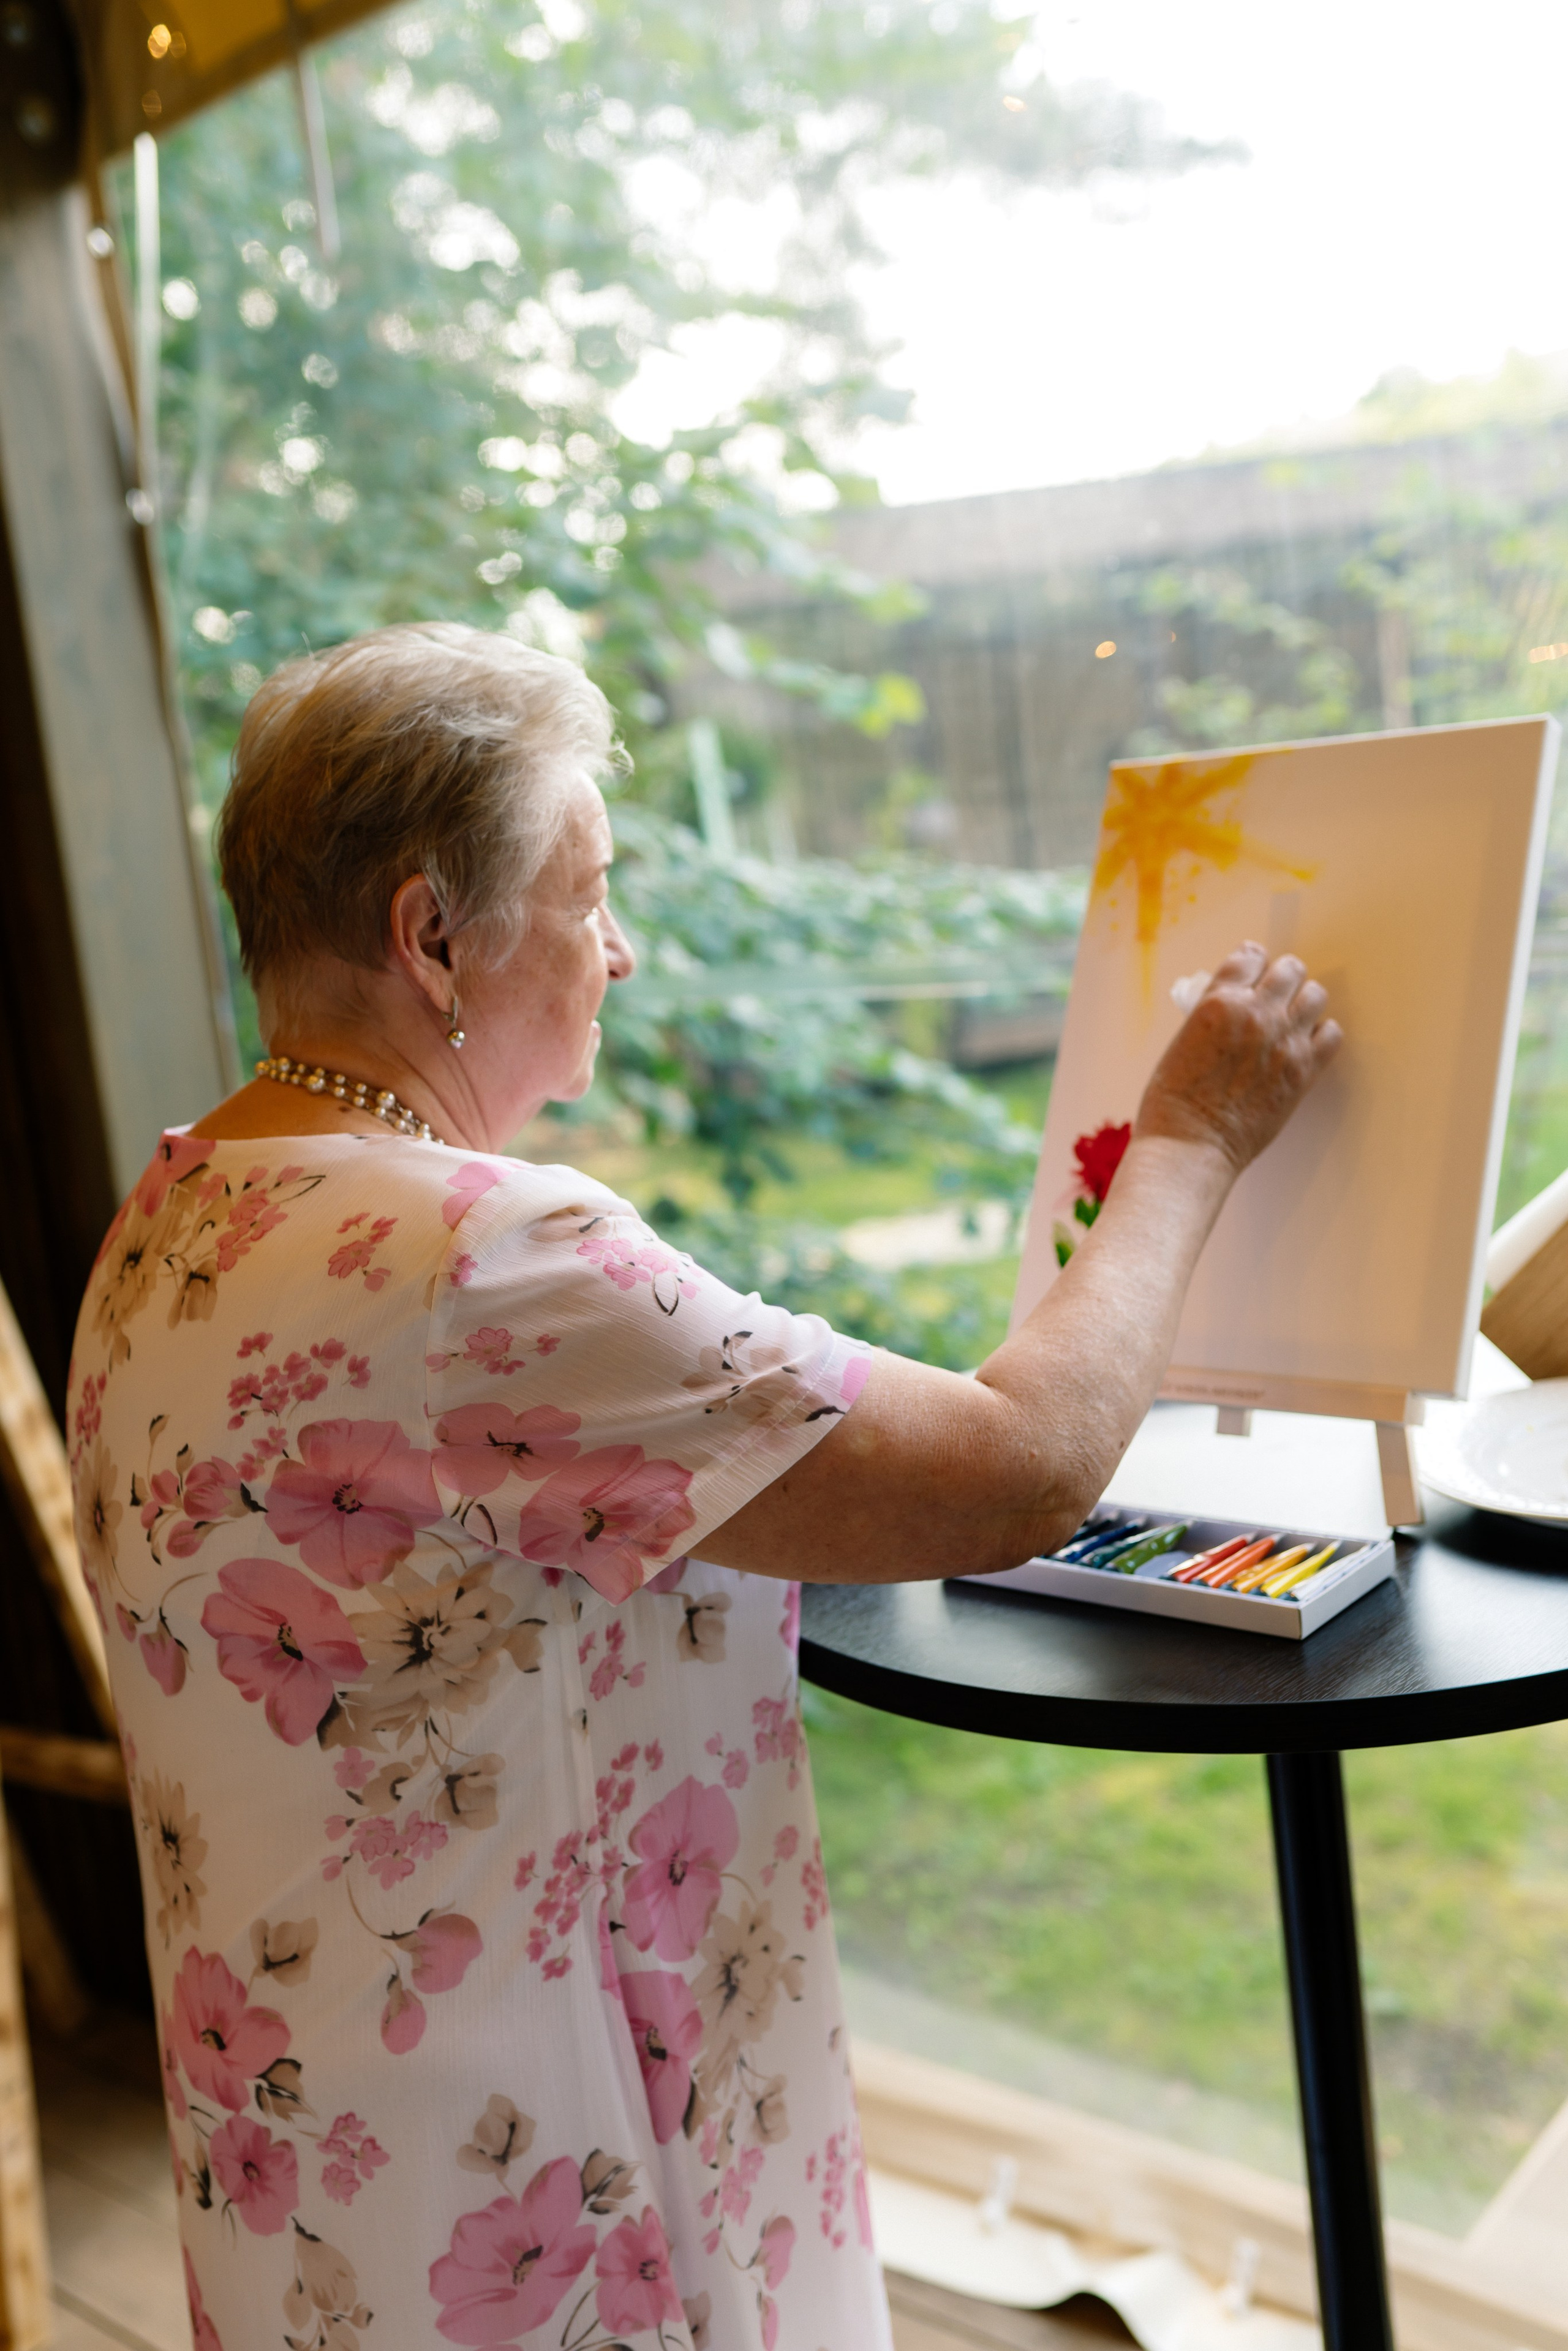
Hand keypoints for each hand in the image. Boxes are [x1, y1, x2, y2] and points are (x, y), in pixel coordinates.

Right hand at [1134, 942, 1341, 1174]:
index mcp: (1219, 1001)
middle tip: (1275, 994)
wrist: (1190, 1145)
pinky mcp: (1303, 1070)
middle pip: (1289, 970)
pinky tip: (1304, 1043)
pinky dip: (1321, 1034)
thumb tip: (1233, 1005)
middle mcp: (1256, 1013)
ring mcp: (1284, 1041)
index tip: (1253, 972)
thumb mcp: (1182, 1039)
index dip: (1252, 963)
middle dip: (1282, 978)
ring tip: (1292, 1017)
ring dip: (1304, 1002)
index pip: (1250, 957)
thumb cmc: (1174, 1101)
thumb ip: (1213, 1014)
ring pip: (1315, 996)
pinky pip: (1331, 1034)